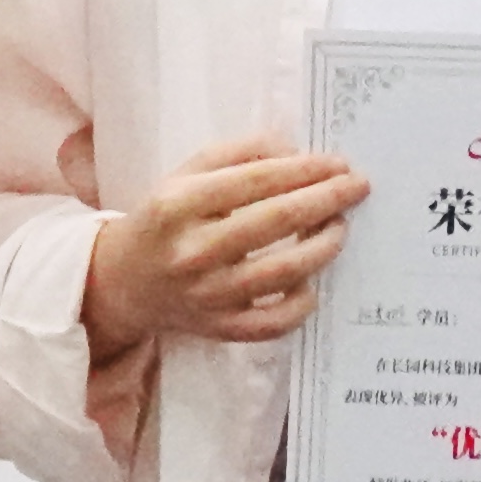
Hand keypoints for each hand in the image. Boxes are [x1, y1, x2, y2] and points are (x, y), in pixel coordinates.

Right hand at [82, 143, 366, 354]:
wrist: (122, 283)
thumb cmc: (162, 221)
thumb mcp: (183, 176)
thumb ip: (236, 156)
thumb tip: (295, 152)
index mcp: (178, 204)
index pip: (255, 181)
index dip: (304, 169)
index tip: (338, 163)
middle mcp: (192, 251)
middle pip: (275, 221)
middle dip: (326, 199)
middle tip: (358, 186)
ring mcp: (207, 295)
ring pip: (283, 272)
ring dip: (323, 245)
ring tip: (340, 226)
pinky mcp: (219, 329)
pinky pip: (275, 322)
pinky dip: (302, 302)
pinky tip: (310, 281)